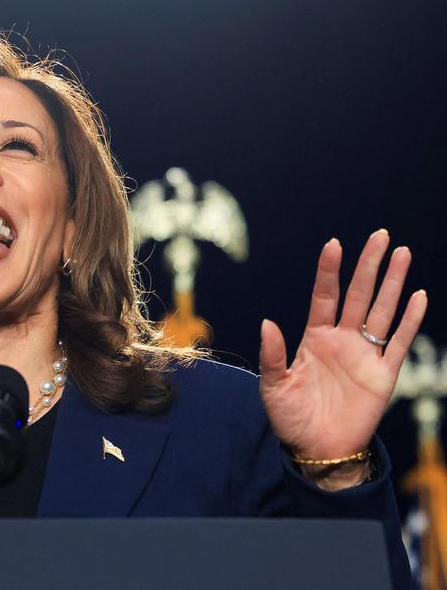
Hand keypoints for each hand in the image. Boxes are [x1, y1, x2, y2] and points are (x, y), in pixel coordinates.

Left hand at [259, 230, 427, 483]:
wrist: (318, 450)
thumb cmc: (291, 418)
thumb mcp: (274, 386)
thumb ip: (272, 355)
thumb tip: (267, 322)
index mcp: (315, 338)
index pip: (325, 296)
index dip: (330, 271)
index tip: (334, 244)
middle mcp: (342, 340)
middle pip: (358, 294)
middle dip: (369, 265)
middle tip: (380, 235)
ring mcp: (364, 355)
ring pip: (382, 310)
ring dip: (393, 283)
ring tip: (402, 253)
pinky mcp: (383, 375)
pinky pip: (398, 343)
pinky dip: (410, 320)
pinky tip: (419, 296)